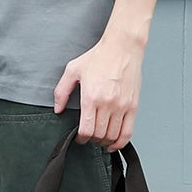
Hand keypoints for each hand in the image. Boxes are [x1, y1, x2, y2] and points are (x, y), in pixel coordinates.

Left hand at [52, 34, 142, 150]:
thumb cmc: (99, 57)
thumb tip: (57, 109)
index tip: (79, 138)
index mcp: (91, 97)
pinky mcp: (133, 106)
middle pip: (99, 135)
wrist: (122, 48)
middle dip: (92, 141)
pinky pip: (128, 131)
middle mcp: (108, 104)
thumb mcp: (72, 70)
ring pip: (113, 135)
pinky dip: (121, 141)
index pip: (86, 129)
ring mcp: (122, 106)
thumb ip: (61, 91)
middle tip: (88, 138)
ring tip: (100, 139)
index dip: (81, 139)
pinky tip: (114, 142)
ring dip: (105, 142)